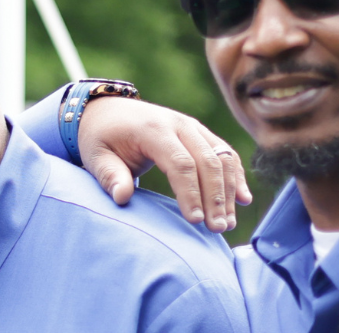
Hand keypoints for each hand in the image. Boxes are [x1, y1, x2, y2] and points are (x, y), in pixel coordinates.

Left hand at [78, 97, 252, 231]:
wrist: (108, 111)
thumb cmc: (101, 137)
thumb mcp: (95, 156)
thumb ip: (109, 176)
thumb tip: (122, 198)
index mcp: (153, 129)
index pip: (180, 163)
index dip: (190, 193)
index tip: (194, 221)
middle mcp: (179, 124)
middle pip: (208, 162)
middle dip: (215, 197)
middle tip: (217, 228)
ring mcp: (193, 126)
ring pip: (222, 157)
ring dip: (229, 191)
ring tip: (227, 223)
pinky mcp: (200, 133)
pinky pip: (225, 153)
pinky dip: (236, 176)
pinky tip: (242, 200)